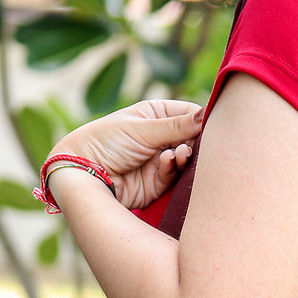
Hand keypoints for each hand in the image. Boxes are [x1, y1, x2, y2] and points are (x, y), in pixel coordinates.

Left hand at [48, 99, 202, 208]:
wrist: (84, 174)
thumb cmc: (106, 142)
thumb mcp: (142, 129)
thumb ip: (177, 126)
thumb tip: (207, 115)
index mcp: (156, 115)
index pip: (189, 114)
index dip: (202, 119)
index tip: (212, 123)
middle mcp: (161, 137)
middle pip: (193, 138)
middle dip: (197, 140)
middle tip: (197, 141)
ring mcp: (161, 161)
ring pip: (188, 159)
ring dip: (187, 155)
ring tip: (181, 153)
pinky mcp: (159, 184)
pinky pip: (176, 176)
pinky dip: (175, 168)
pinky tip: (168, 161)